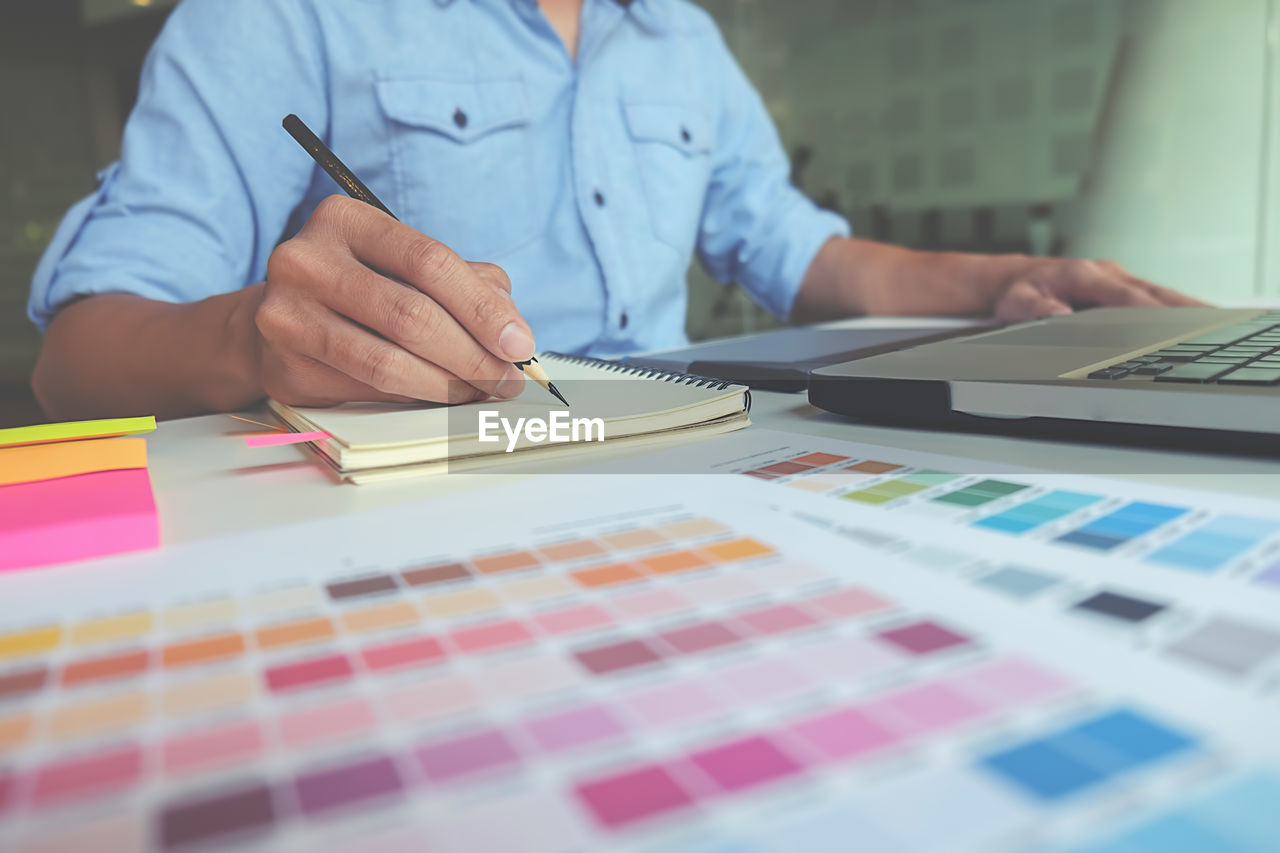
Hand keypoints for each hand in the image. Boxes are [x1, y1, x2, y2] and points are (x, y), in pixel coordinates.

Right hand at [254, 195, 533, 405]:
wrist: (281, 318)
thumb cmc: (361, 287)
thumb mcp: (406, 264)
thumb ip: (465, 282)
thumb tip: (512, 331)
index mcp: (344, 220)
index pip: (429, 262)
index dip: (482, 309)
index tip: (520, 345)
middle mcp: (306, 261)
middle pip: (411, 316)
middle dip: (473, 355)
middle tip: (507, 380)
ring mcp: (287, 316)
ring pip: (389, 363)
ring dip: (449, 386)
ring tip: (481, 393)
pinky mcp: (285, 368)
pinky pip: (367, 391)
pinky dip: (416, 399)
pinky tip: (443, 400)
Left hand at [993, 257, 1208, 322]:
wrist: (1016, 278)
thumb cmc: (1019, 292)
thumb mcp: (1018, 303)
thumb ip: (1037, 310)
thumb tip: (1060, 315)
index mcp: (1084, 275)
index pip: (1123, 296)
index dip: (1148, 310)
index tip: (1170, 325)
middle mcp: (1106, 273)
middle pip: (1151, 292)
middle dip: (1183, 307)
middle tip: (1214, 322)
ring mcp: (1116, 278)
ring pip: (1158, 293)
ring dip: (1188, 306)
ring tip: (1219, 322)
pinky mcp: (1121, 286)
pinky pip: (1153, 296)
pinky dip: (1177, 307)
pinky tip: (1198, 320)